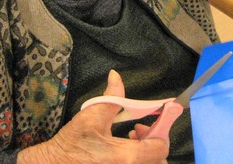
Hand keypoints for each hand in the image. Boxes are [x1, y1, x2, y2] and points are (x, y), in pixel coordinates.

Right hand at [18, 70, 168, 163]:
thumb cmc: (72, 142)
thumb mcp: (91, 115)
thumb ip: (111, 96)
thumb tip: (116, 76)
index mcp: (125, 157)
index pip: (160, 148)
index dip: (160, 131)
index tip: (147, 123)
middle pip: (160, 161)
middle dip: (155, 143)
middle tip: (140, 131)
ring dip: (147, 152)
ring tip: (132, 139)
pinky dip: (139, 159)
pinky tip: (123, 149)